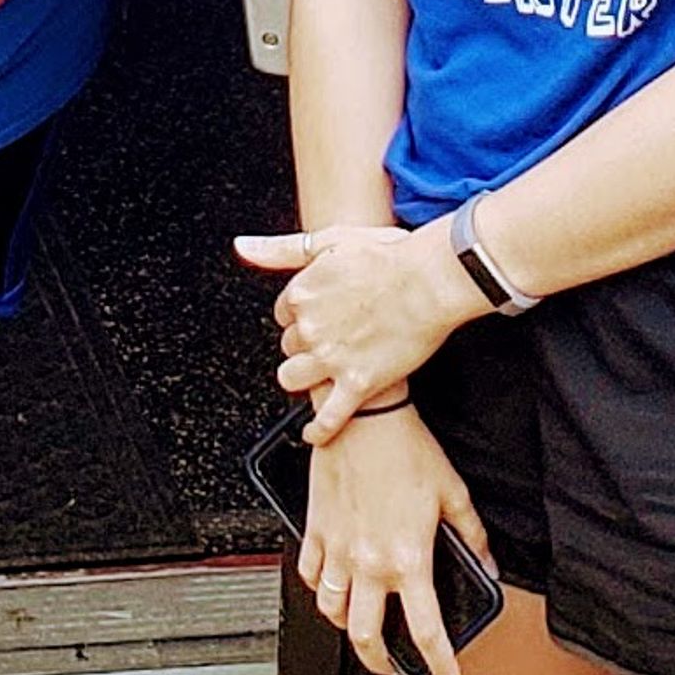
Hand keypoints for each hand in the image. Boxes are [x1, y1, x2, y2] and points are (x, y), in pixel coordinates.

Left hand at [232, 217, 481, 434]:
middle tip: (331, 340)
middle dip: (305, 345)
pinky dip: (319, 429)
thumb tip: (243, 247)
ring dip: (303, 379)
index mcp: (301, 294)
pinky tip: (316, 433)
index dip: (301, 316)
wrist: (431, 280)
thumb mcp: (329, 241)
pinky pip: (328, 417)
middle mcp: (310, 328)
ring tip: (320, 376)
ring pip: (293, 379)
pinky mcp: (358, 383)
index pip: (284, 314)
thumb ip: (280, 250)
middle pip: (289, 346)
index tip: (320, 315)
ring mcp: (332, 359)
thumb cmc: (390, 257)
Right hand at [290, 402, 494, 674]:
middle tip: (394, 665)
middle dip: (382, 663)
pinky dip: (321, 590)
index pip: (427, 632)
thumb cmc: (407, 448)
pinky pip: (311, 576)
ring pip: (333, 612)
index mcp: (409, 560)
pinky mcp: (316, 531)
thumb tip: (487, 564)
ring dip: (348, 628)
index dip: (441, 666)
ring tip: (362, 627)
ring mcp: (338, 550)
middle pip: (367, 638)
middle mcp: (369, 563)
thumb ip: (473, 537)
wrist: (363, 416)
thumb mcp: (453, 494)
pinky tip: (333, 586)